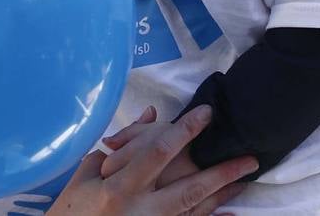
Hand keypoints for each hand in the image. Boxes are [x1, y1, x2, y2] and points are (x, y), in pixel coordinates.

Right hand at [54, 105, 256, 215]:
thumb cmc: (70, 212)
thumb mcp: (84, 176)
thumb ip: (119, 146)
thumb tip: (152, 116)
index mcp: (119, 189)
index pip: (158, 154)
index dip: (185, 132)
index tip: (207, 114)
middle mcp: (140, 211)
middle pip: (189, 190)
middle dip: (221, 172)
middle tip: (250, 157)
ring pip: (195, 210)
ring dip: (223, 194)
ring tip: (246, 177)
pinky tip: (231, 212)